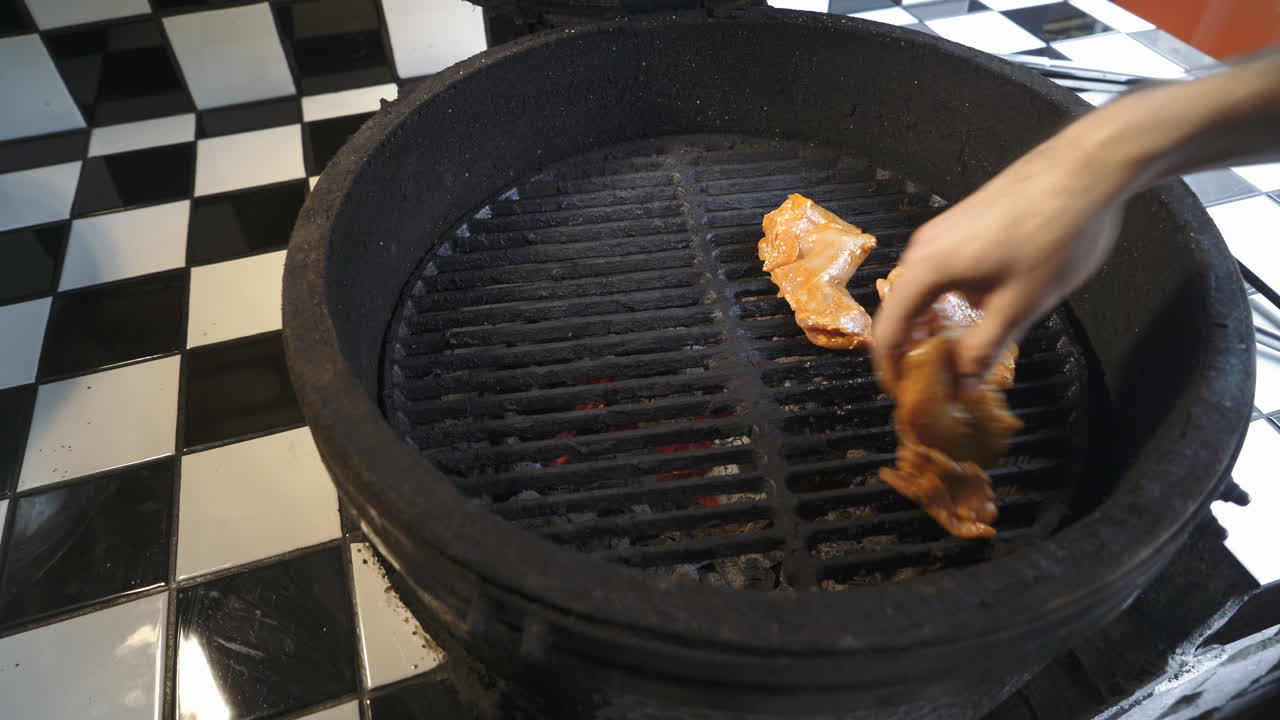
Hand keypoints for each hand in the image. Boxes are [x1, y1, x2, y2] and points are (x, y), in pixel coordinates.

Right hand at [870, 133, 1128, 392]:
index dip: (890, 368)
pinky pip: (940, 272)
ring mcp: (942, 231)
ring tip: (957, 356)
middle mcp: (923, 247)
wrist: (1086, 168)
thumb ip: (985, 348)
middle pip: (901, 309)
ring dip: (932, 324)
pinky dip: (946, 301)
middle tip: (934, 384)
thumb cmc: (1053, 236)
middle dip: (912, 349)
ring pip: (923, 290)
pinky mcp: (962, 222)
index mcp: (927, 269)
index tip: (904, 396)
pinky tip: (979, 314)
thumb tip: (963, 384)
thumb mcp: (1021, 305)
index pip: (888, 329)